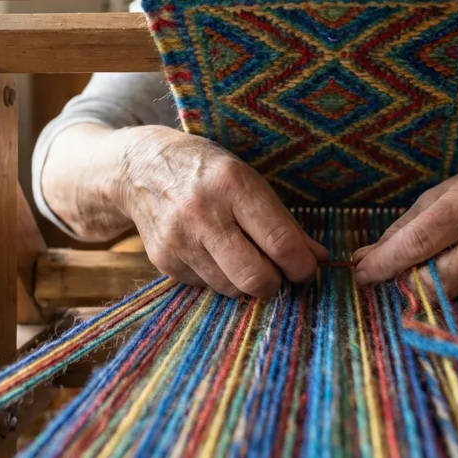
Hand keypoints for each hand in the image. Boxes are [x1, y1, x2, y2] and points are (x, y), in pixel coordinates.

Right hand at [115, 126, 327, 298]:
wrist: (139, 168)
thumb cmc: (206, 171)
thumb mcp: (248, 180)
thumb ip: (284, 222)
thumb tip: (319, 258)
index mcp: (233, 185)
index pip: (280, 243)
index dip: (302, 266)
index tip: (307, 269)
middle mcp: (204, 214)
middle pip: (256, 278)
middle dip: (276, 283)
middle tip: (278, 271)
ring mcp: (180, 240)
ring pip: (232, 289)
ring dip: (246, 282)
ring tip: (243, 257)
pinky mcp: (164, 261)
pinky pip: (206, 287)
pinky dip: (218, 277)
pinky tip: (212, 252)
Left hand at [353, 164, 457, 296]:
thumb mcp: (444, 193)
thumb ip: (403, 227)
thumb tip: (363, 259)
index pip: (419, 243)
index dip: (385, 264)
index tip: (361, 274)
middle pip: (435, 282)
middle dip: (402, 286)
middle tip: (385, 281)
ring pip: (451, 297)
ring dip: (427, 293)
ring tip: (422, 274)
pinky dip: (453, 295)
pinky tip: (457, 276)